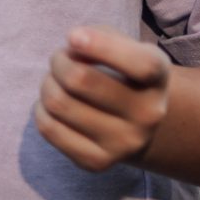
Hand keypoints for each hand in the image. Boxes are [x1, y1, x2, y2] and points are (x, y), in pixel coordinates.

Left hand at [34, 26, 172, 172]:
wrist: (133, 123)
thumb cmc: (119, 71)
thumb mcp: (122, 45)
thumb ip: (101, 36)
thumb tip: (75, 47)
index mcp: (158, 77)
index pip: (141, 64)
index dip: (102, 46)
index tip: (72, 36)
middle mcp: (149, 114)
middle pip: (80, 80)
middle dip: (59, 61)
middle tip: (61, 59)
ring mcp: (125, 142)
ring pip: (58, 103)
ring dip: (47, 84)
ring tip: (57, 82)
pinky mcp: (98, 162)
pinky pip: (49, 128)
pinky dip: (41, 110)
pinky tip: (54, 106)